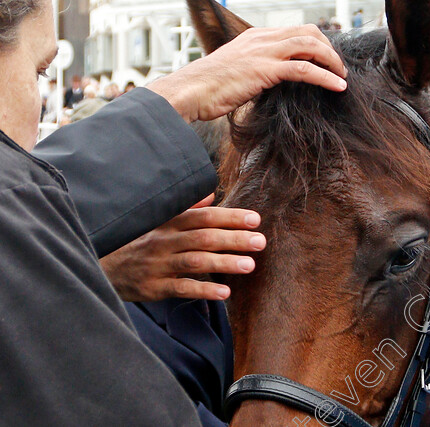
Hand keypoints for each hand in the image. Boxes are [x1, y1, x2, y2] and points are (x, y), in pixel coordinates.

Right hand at [100, 194, 265, 300]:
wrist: (100, 266)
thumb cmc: (137, 242)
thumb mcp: (158, 222)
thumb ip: (186, 209)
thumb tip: (211, 195)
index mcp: (168, 223)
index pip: (204, 217)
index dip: (229, 217)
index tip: (255, 219)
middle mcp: (164, 241)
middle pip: (203, 237)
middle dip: (233, 239)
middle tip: (260, 241)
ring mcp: (158, 264)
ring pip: (195, 262)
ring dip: (224, 263)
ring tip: (250, 265)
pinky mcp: (153, 287)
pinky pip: (181, 288)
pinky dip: (203, 290)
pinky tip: (225, 292)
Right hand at [147, 25, 347, 122]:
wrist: (191, 91)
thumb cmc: (210, 88)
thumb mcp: (238, 72)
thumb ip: (258, 70)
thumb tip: (275, 82)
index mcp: (256, 37)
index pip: (296, 31)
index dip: (318, 43)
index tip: (329, 59)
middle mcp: (262, 39)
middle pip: (308, 33)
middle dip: (329, 49)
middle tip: (339, 69)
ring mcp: (264, 52)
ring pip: (310, 46)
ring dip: (332, 61)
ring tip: (343, 77)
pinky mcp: (265, 69)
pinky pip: (304, 69)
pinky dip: (326, 77)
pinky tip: (338, 86)